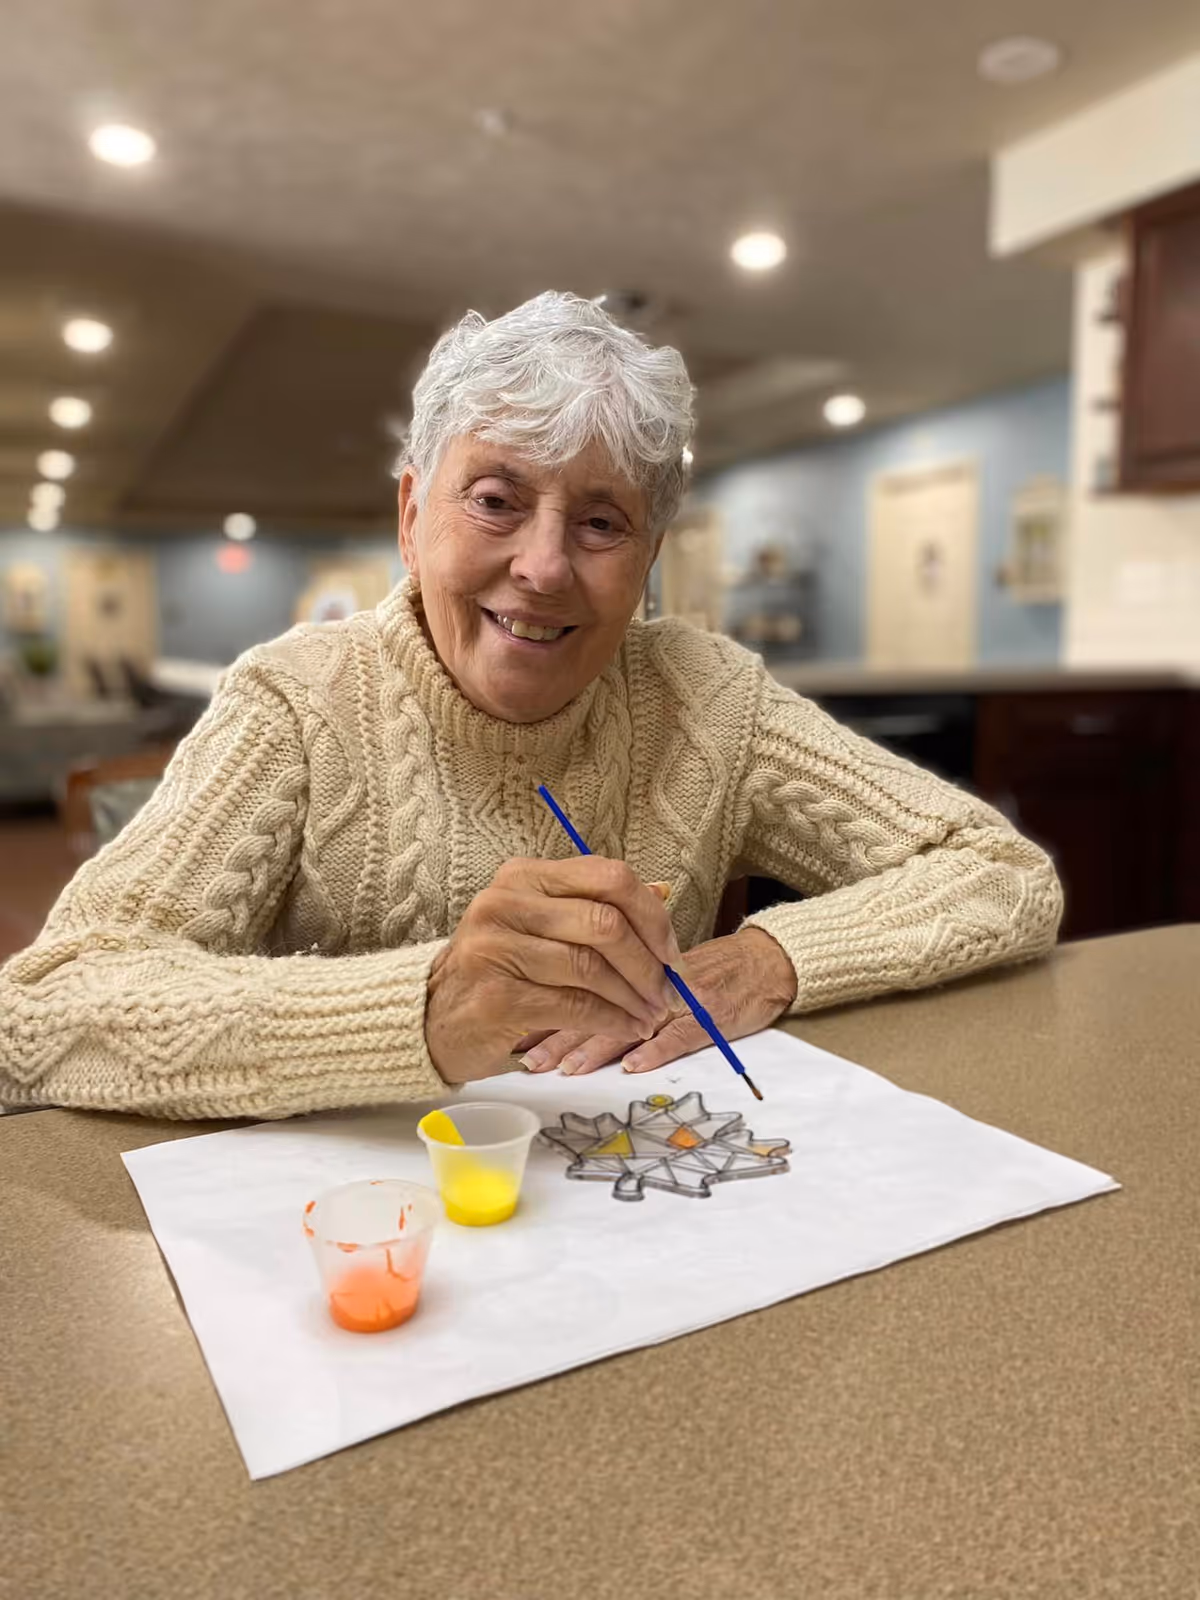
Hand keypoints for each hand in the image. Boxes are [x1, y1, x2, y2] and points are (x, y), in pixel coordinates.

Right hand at [425, 857, 683, 1084]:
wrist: (433, 1019)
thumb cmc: (498, 971)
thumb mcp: (540, 925)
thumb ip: (593, 906)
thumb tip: (661, 893)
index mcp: (524, 875)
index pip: (609, 877)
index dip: (652, 917)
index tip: (671, 954)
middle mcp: (505, 902)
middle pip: (605, 922)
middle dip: (650, 963)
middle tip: (669, 992)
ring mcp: (496, 948)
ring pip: (592, 967)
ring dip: (635, 997)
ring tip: (651, 1014)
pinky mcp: (498, 996)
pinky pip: (575, 1006)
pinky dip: (613, 1020)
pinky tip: (628, 1027)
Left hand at [518, 926, 797, 1078]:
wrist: (761, 964)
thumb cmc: (702, 969)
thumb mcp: (653, 967)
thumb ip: (611, 978)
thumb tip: (555, 999)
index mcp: (630, 964)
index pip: (579, 981)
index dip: (546, 1006)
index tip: (518, 1029)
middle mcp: (648, 979)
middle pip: (597, 1002)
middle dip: (559, 1033)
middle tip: (529, 1058)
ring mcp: (679, 999)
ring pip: (630, 1020)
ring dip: (596, 1045)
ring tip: (567, 1068)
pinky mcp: (710, 1016)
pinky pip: (680, 1034)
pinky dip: (655, 1050)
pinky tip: (631, 1066)